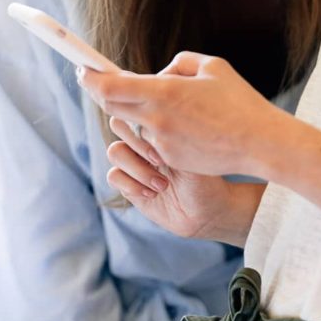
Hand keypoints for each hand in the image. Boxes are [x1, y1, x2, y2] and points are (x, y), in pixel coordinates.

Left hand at [79, 52, 279, 176]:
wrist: (259, 143)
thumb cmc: (239, 100)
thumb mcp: (212, 67)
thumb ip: (179, 64)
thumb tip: (159, 76)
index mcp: (164, 92)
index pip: (111, 87)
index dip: (92, 78)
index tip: (82, 70)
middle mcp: (156, 119)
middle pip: (112, 107)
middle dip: (103, 93)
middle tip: (102, 82)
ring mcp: (161, 144)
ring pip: (135, 124)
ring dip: (140, 112)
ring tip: (170, 105)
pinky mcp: (170, 160)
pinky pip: (154, 141)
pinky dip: (159, 130)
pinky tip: (187, 126)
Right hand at [106, 117, 240, 240]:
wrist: (207, 211)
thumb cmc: (206, 178)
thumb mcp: (193, 156)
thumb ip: (171, 138)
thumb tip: (153, 125)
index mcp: (160, 126)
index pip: (138, 108)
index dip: (144, 124)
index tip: (164, 146)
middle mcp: (144, 141)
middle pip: (118, 124)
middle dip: (136, 144)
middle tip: (160, 162)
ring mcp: (135, 161)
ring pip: (115, 152)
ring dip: (137, 169)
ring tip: (163, 185)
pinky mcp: (128, 184)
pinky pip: (113, 175)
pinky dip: (131, 185)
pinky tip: (152, 194)